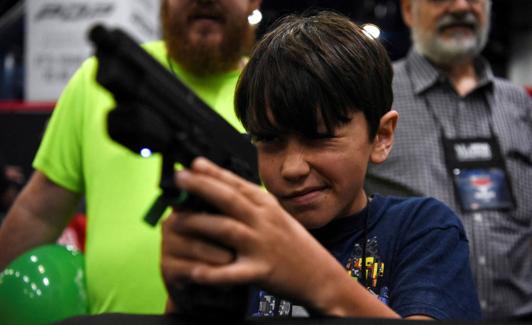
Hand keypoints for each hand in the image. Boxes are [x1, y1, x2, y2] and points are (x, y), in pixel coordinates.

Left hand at [160, 157, 344, 308]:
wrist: (320, 275)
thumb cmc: (293, 243)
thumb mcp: (275, 214)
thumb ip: (250, 201)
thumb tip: (221, 185)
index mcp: (267, 205)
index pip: (237, 183)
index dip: (213, 172)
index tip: (192, 163)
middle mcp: (264, 221)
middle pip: (229, 199)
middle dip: (202, 186)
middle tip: (179, 178)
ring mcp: (262, 246)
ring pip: (226, 229)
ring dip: (199, 224)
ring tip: (176, 221)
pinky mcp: (261, 271)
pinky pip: (232, 273)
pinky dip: (212, 273)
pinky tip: (194, 270)